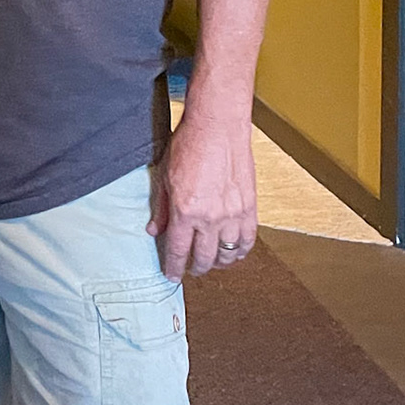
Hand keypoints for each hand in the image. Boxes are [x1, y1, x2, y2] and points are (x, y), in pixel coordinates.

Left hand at [148, 111, 257, 279]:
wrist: (218, 128)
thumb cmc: (189, 146)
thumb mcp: (164, 177)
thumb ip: (161, 208)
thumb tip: (154, 230)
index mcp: (185, 212)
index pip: (178, 250)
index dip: (174, 267)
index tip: (172, 276)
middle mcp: (211, 218)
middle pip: (205, 257)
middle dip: (197, 267)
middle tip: (192, 269)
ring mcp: (233, 214)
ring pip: (228, 253)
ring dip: (220, 262)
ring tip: (213, 262)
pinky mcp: (250, 207)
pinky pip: (248, 239)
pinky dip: (241, 250)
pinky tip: (234, 252)